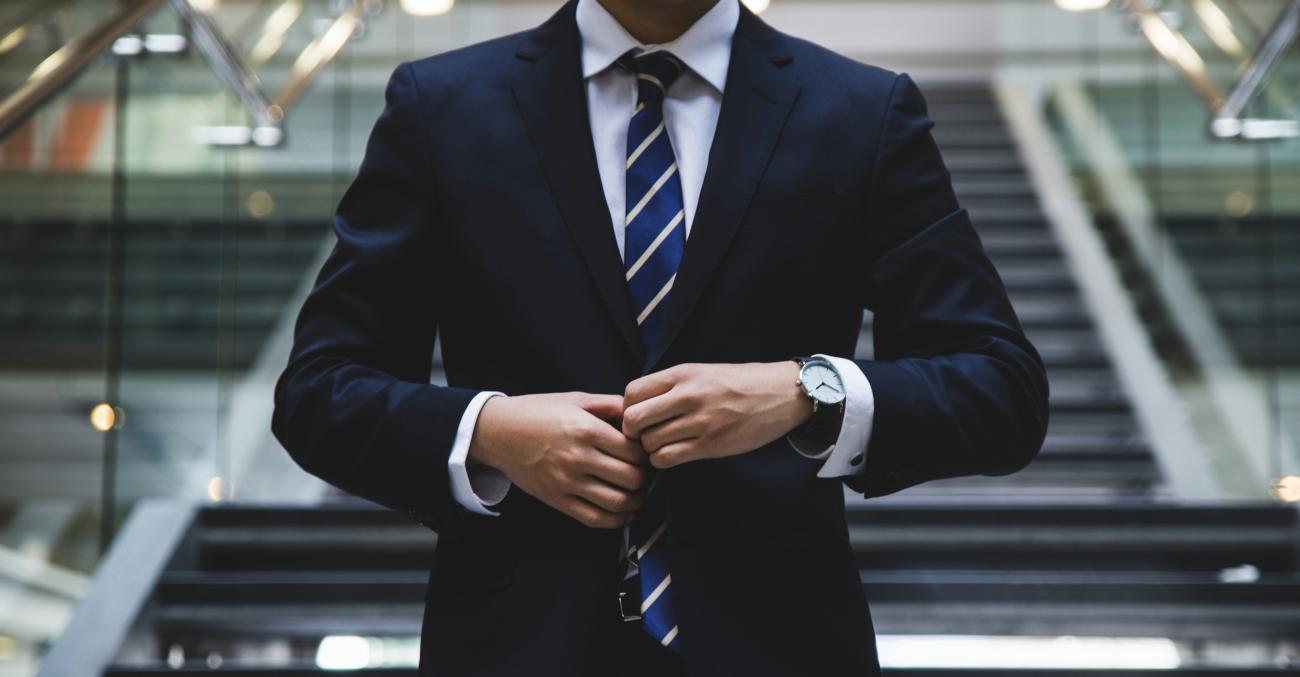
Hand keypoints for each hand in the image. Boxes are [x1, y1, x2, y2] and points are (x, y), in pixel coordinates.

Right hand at [467, 392, 650, 527]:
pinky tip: (624, 513)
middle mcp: (578, 458)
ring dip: (636, 501)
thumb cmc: (538, 412)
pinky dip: (616, 520)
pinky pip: (594, 518)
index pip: (634, 451)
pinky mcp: (556, 500)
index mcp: (586, 430)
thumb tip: (639, 414)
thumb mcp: (576, 399)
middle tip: (646, 474)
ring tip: (638, 494)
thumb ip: (610, 405)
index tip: (647, 453)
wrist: (498, 432)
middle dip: (645, 478)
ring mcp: (566, 482)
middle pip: (631, 478)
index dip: (647, 454)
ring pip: (617, 502)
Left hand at [622, 362, 813, 468]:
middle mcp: (688, 396)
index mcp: (683, 374)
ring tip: (663, 444)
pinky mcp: (711, 445)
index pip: (632, 392)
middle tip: (644, 435)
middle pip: (633, 419)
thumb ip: (671, 386)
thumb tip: (636, 405)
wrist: (781, 394)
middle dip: (633, 432)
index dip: (627, 408)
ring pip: (649, 443)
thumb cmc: (739, 383)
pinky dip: (663, 460)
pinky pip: (667, 458)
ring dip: (650, 448)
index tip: (639, 416)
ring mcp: (700, 422)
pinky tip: (673, 454)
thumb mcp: (702, 372)